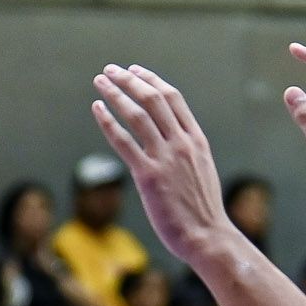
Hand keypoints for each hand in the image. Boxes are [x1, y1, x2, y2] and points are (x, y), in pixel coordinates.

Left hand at [90, 64, 237, 265]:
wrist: (208, 236)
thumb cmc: (203, 209)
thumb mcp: (201, 170)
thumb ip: (186, 152)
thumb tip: (170, 141)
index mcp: (196, 140)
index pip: (173, 98)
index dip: (151, 80)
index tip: (135, 70)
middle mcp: (181, 143)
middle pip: (153, 99)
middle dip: (129, 80)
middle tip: (110, 70)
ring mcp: (165, 158)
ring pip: (137, 114)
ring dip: (115, 94)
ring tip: (100, 82)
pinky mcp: (148, 176)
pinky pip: (123, 141)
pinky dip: (108, 121)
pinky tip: (97, 109)